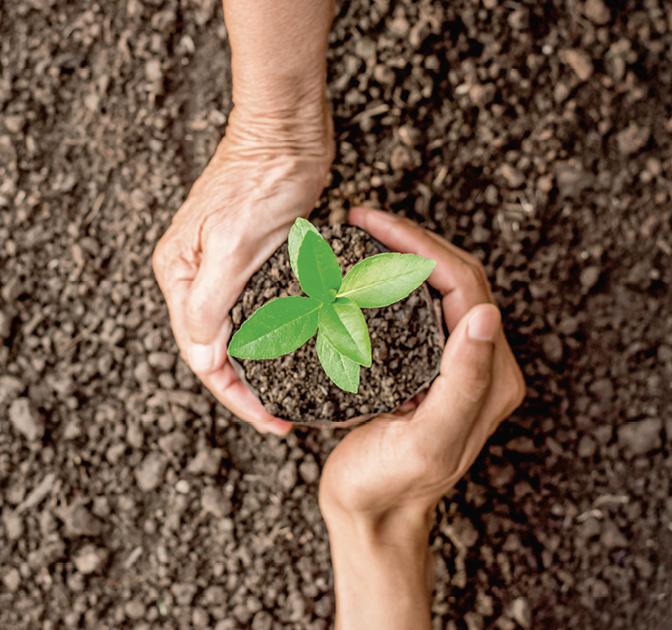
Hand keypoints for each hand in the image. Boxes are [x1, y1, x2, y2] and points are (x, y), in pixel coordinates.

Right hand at [153, 106, 332, 434]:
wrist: (287, 133)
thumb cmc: (261, 180)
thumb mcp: (232, 245)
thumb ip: (210, 304)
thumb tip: (202, 358)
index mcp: (181, 277)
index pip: (203, 355)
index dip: (237, 396)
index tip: (272, 421)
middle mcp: (196, 278)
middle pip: (218, 351)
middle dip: (248, 389)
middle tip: (284, 418)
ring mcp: (224, 270)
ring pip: (239, 335)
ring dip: (263, 368)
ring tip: (292, 396)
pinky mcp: (253, 262)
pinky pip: (259, 312)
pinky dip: (274, 337)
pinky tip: (296, 354)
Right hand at [319, 208, 524, 629]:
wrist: (371, 512)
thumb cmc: (391, 484)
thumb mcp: (428, 440)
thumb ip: (463, 382)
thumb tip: (487, 314)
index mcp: (489, 375)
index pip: (464, 285)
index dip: (421, 246)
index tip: (373, 224)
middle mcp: (479, 362)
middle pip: (454, 277)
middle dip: (410, 240)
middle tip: (363, 220)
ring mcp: (452, 361)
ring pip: (436, 287)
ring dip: (403, 254)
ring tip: (363, 235)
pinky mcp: (425, 364)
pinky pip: (416, 307)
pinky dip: (391, 281)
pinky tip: (362, 272)